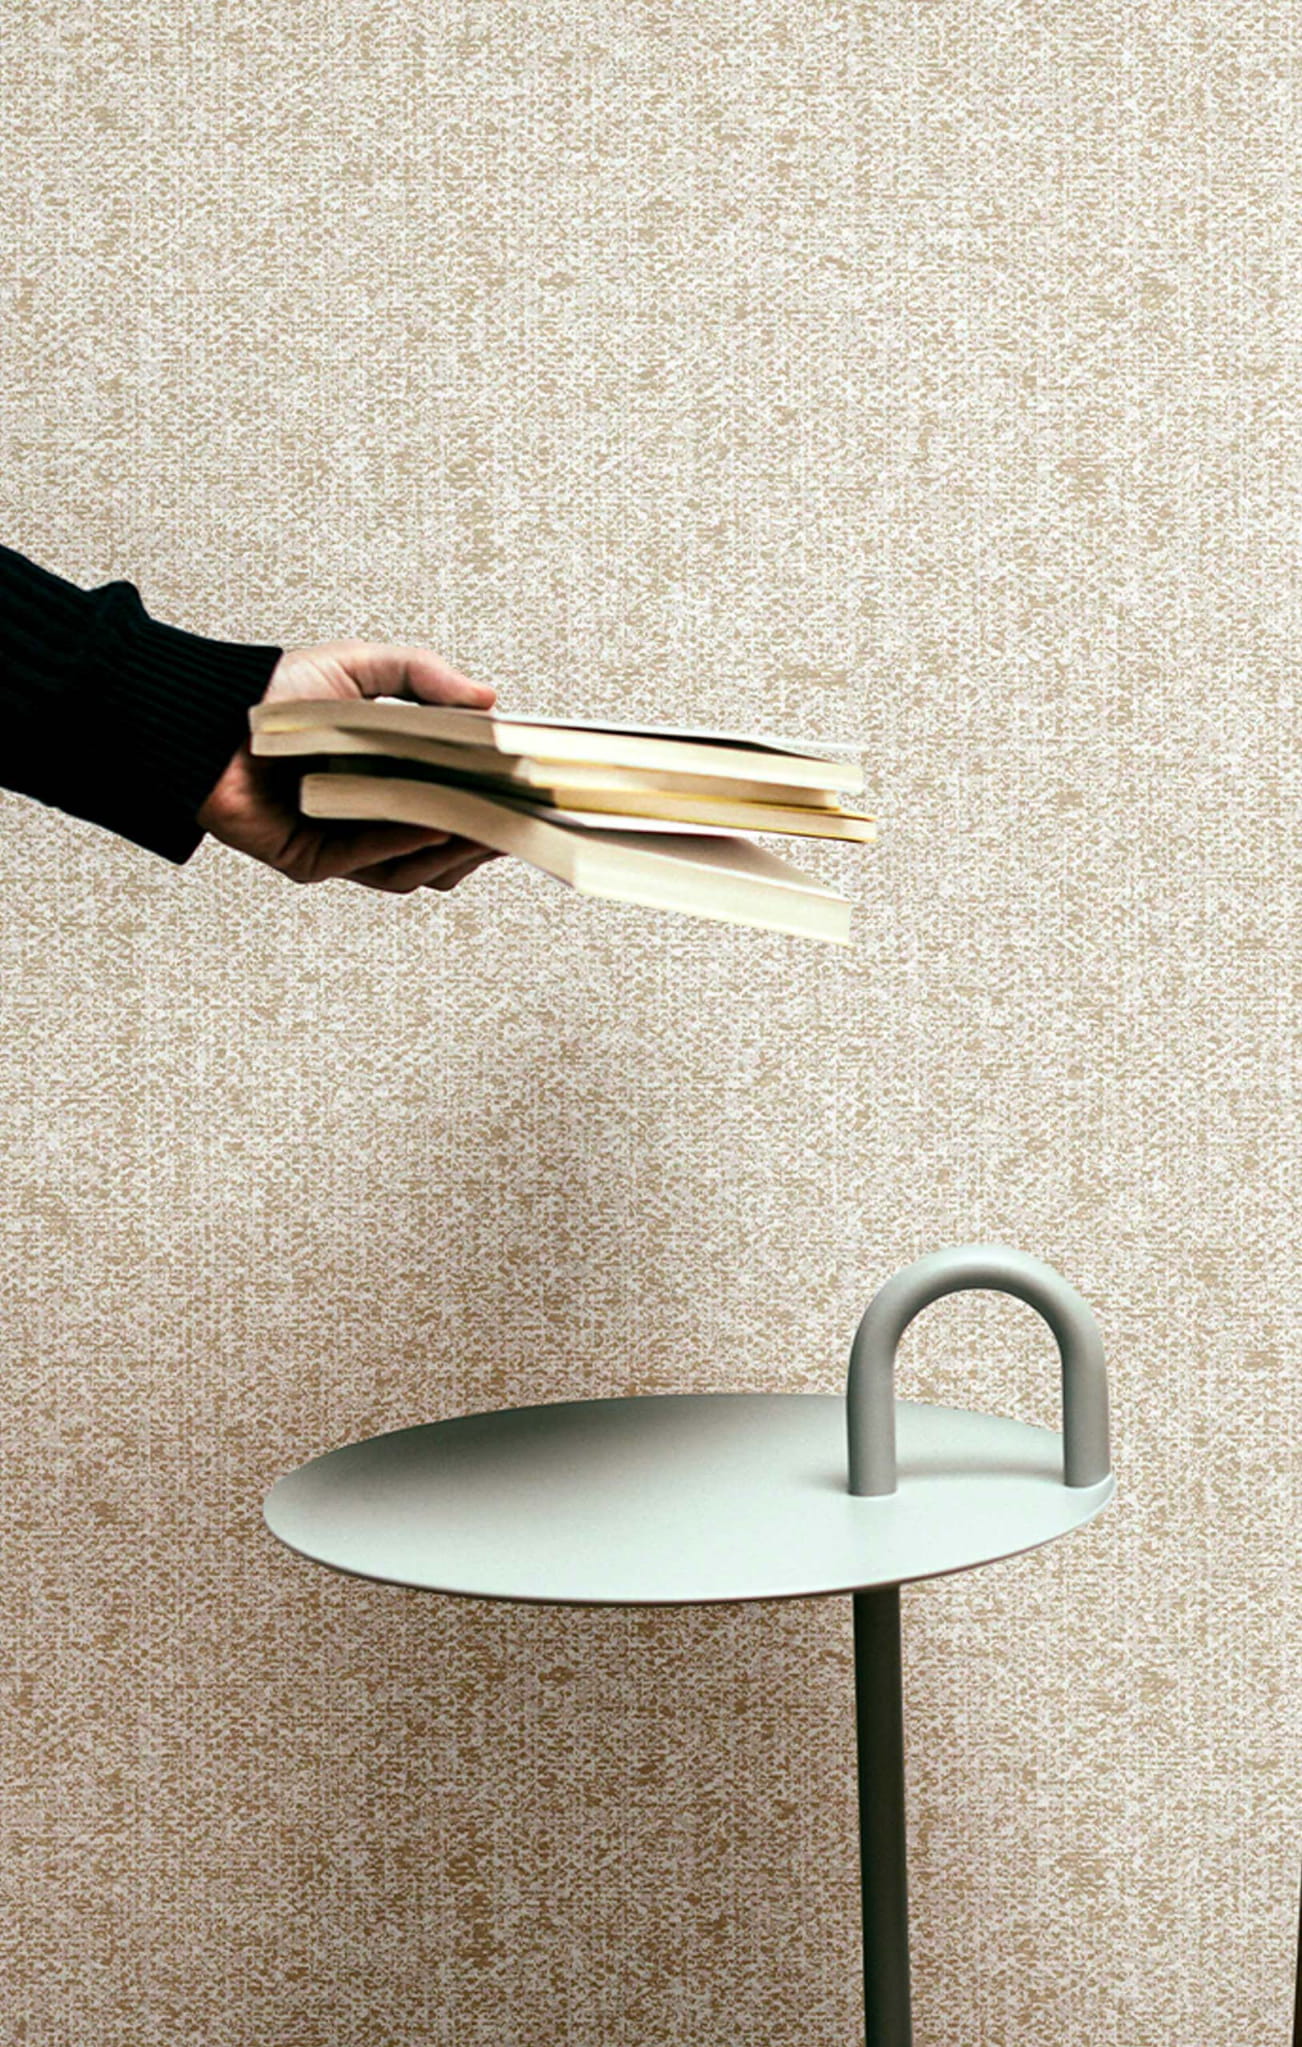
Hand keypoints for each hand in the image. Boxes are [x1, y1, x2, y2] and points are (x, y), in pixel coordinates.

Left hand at [196, 639, 503, 892]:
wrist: (203, 716)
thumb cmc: (274, 691)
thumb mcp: (361, 667)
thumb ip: (425, 677)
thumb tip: (493, 701)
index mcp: (389, 779)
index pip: (455, 806)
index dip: (494, 807)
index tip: (530, 797)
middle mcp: (370, 818)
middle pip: (443, 850)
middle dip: (484, 840)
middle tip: (520, 822)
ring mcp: (343, 844)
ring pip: (415, 869)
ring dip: (453, 850)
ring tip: (486, 828)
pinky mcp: (312, 861)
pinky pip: (370, 862)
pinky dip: (406, 845)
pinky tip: (437, 828)